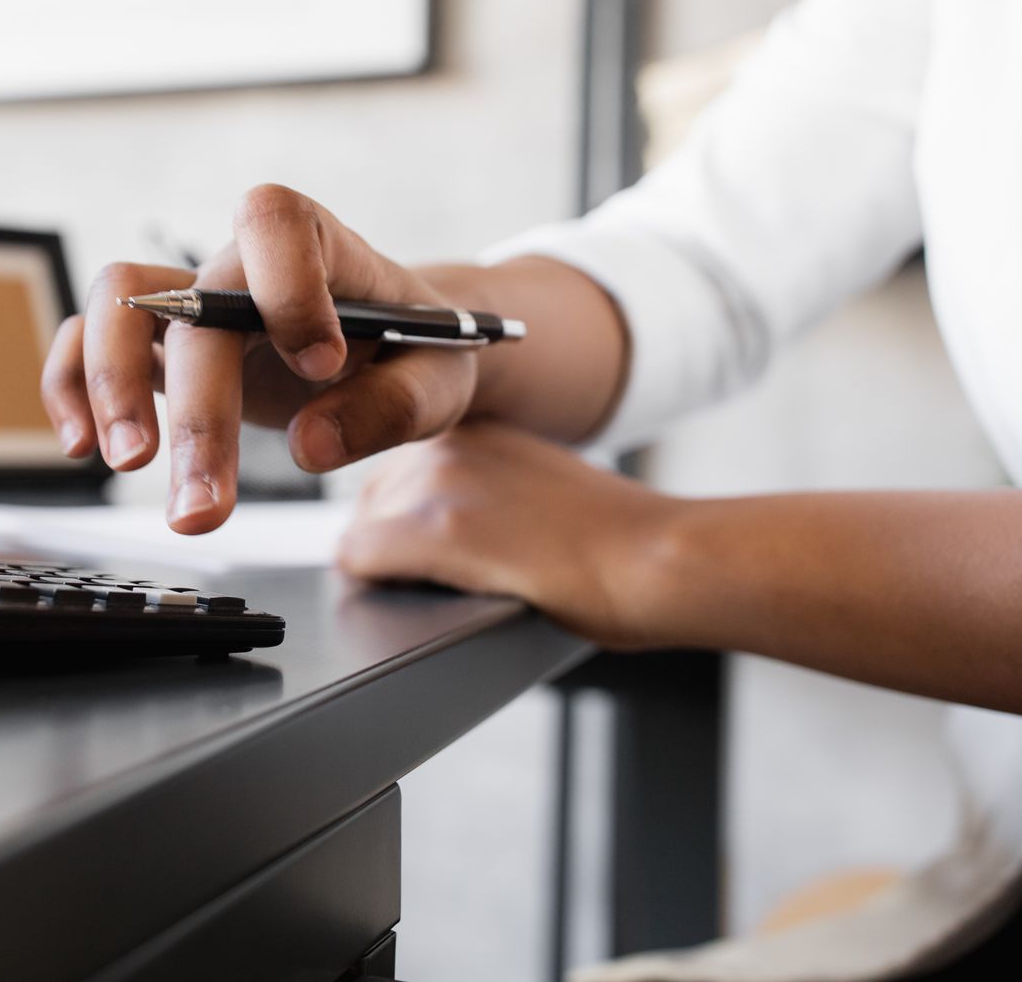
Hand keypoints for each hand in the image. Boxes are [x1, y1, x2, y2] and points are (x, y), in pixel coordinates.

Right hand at [41, 185, 479, 533]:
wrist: (395, 352)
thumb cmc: (415, 351)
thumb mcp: (438, 381)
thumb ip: (390, 409)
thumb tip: (311, 444)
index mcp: (323, 248)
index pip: (277, 220)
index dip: (290, 286)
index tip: (321, 362)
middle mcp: (244, 267)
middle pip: (195, 306)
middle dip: (198, 411)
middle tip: (205, 504)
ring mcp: (193, 302)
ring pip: (118, 302)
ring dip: (112, 384)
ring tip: (131, 466)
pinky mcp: (163, 345)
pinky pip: (86, 340)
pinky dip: (71, 386)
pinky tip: (83, 448)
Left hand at [335, 422, 682, 650]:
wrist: (661, 558)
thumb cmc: (620, 541)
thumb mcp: (537, 486)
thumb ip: (484, 490)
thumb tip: (444, 526)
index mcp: (475, 425)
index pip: (396, 473)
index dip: (405, 523)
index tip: (437, 551)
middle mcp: (449, 439)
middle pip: (369, 501)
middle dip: (390, 546)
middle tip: (444, 581)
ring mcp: (439, 480)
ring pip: (361, 532)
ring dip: (390, 570)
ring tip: (453, 591)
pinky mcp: (437, 528)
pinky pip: (360, 561)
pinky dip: (383, 588)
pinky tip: (434, 597)